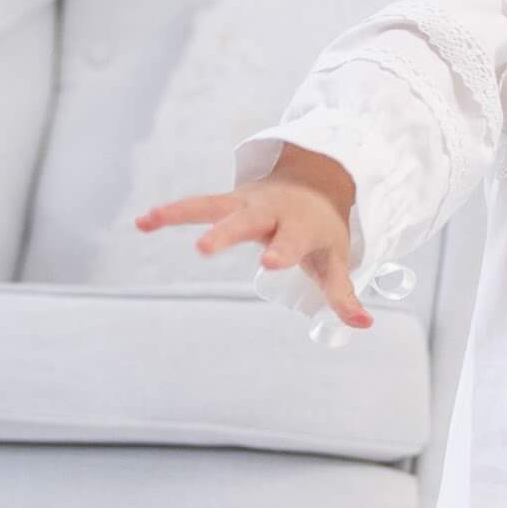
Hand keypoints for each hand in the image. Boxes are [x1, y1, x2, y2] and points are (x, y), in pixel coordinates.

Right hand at [133, 145, 371, 327]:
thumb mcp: (334, 259)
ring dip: (183, 213)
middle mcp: (270, 213)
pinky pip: (195, 206)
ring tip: (152, 220)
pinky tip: (142, 221)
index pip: (291, 242)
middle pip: (247, 221)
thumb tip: (364, 324)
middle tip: (203, 248)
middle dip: (226, 233)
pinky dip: (169, 212)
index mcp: (300, 228)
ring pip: (213, 206)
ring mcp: (245, 204)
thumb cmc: (321, 231)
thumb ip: (342, 294)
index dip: (282, 251)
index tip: (269, 262)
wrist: (315, 182)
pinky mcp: (227, 202)